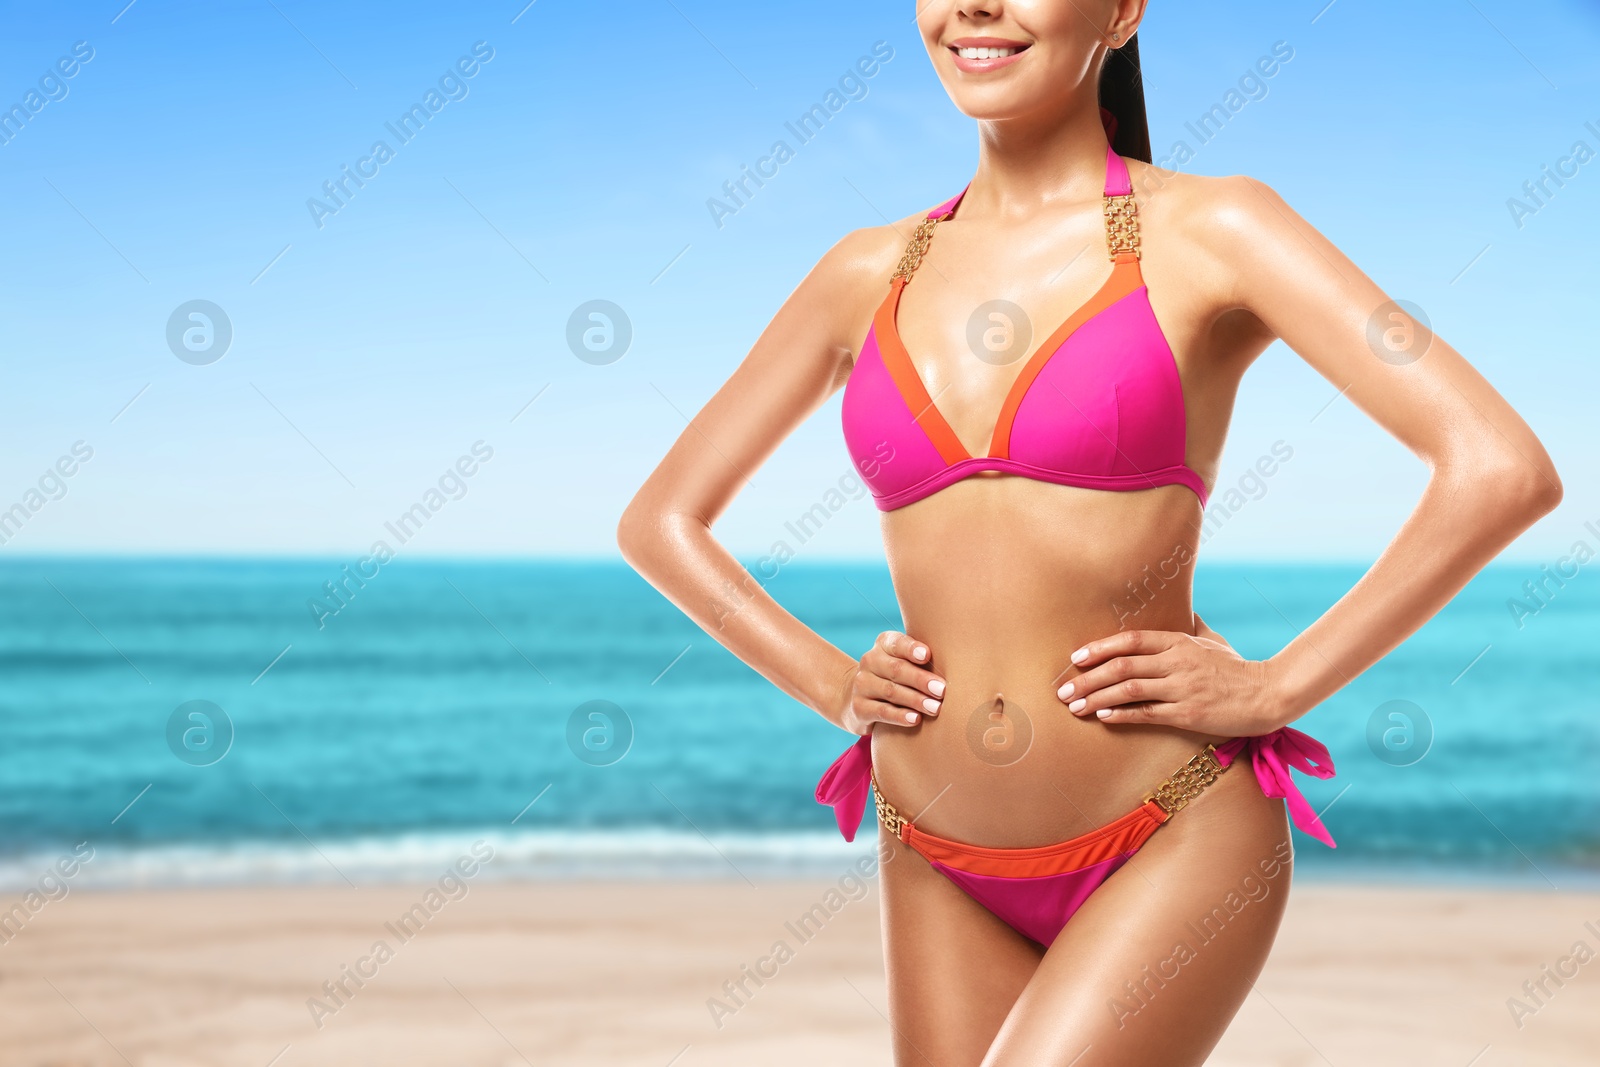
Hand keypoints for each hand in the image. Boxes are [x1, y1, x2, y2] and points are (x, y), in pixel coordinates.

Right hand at [837, 630, 945, 735]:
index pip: (897, 643)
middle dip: (921, 680)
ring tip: (936, 708)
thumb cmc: (896, 676)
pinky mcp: (859, 708)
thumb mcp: (904, 661)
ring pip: (891, 691)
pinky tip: (916, 719)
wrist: (856, 696)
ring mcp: (862, 685)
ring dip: (915, 700)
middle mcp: (870, 661)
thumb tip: (958, 665)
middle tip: (942, 690)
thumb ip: (923, 659)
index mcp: (883, 644)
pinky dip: (900, 716)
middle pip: (896, 669)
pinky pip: (882, 711)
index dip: (911, 649)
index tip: (927, 655)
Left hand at [1055, 613, 1287, 736]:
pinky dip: (1122, 714)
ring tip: (1075, 706)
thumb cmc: (1237, 669)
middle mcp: (1176, 662)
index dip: (1099, 647)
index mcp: (1179, 641)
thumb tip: (1181, 610)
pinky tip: (1103, 716)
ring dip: (1096, 698)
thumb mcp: (1213, 641)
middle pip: (1121, 666)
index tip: (1075, 657)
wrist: (1268, 694)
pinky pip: (1147, 713)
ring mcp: (1181, 688)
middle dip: (1087, 678)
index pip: (1130, 640)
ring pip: (1128, 690)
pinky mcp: (1187, 714)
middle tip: (1062, 690)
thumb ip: (1191, 626)